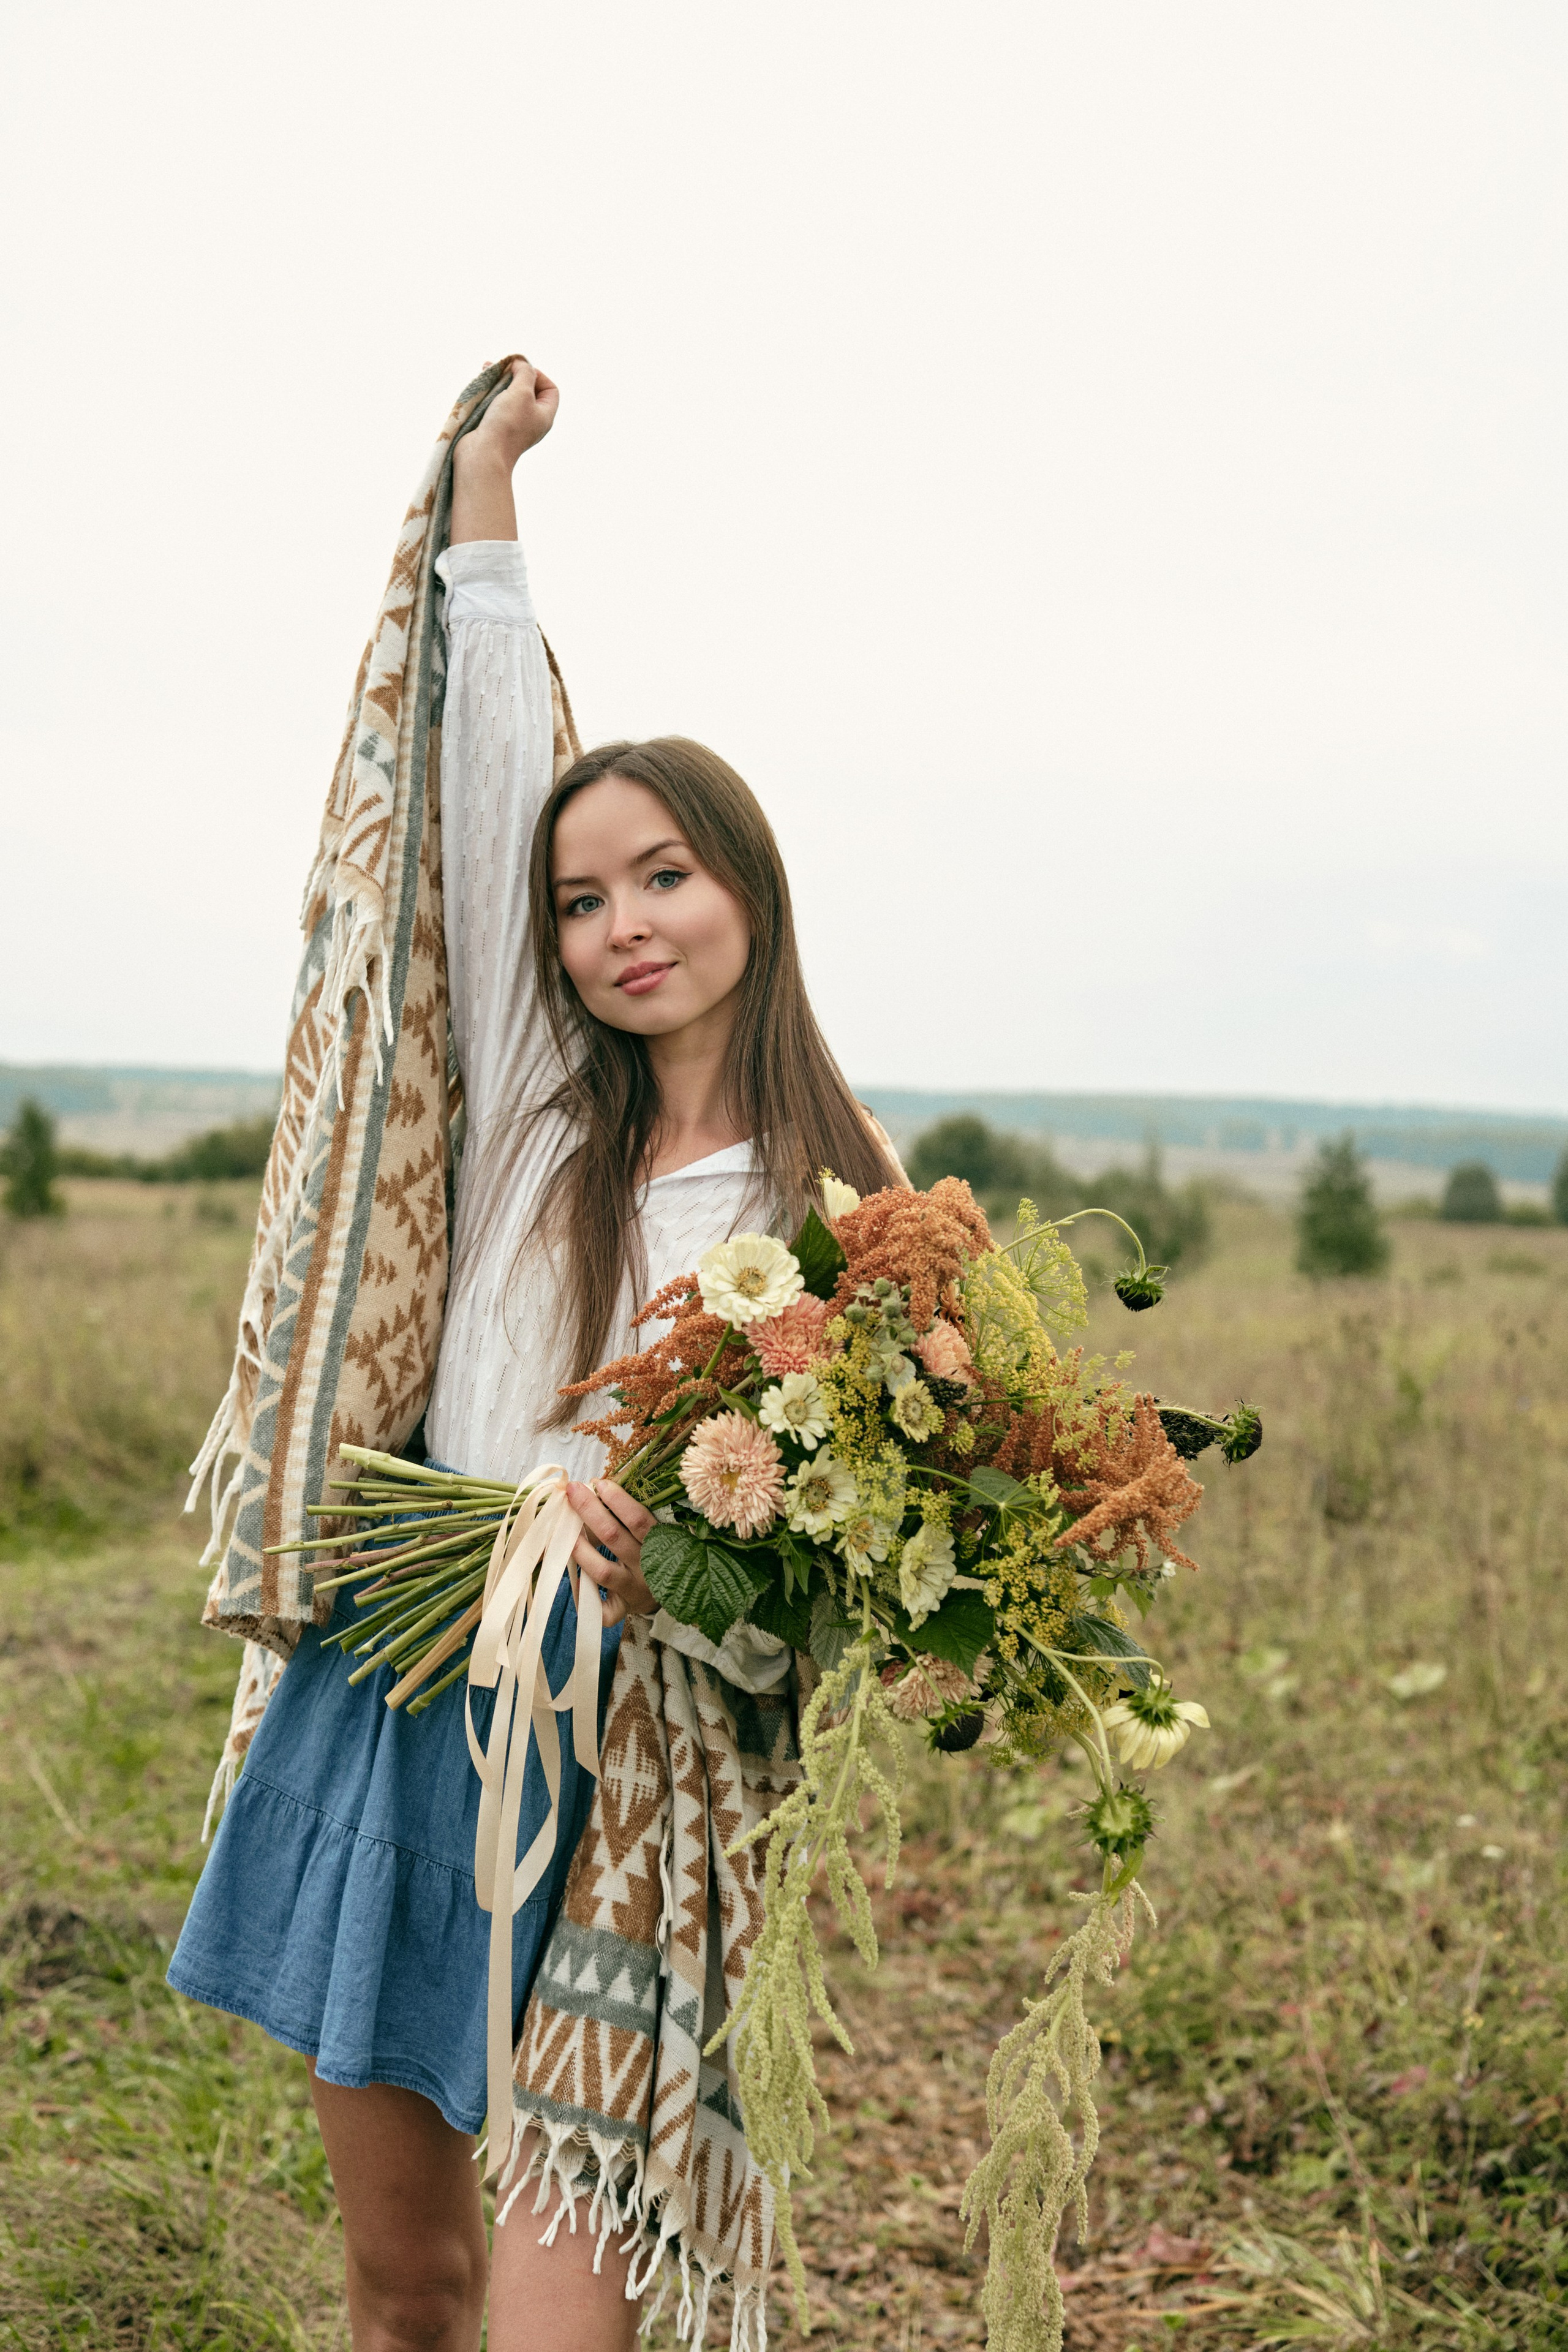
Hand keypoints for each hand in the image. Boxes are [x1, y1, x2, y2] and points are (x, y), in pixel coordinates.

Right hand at [458, 356, 558, 474]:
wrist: (483, 455)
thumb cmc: (507, 424)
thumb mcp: (522, 391)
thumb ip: (525, 373)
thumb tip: (520, 363)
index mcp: (544, 416)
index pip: (550, 389)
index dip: (538, 375)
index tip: (521, 371)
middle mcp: (531, 421)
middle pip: (528, 390)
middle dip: (515, 374)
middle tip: (501, 366)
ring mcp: (513, 425)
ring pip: (509, 396)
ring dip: (499, 381)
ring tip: (486, 368)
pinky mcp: (495, 427)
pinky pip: (496, 405)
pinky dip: (489, 392)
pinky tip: (480, 384)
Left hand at [566, 1478, 655, 1628]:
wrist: (679, 1593)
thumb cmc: (656, 1551)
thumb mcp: (655, 1531)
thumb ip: (631, 1514)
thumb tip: (596, 1486)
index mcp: (660, 1542)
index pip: (638, 1519)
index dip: (617, 1499)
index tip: (597, 1483)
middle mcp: (647, 1566)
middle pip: (614, 1537)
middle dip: (590, 1511)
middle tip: (573, 1491)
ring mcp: (635, 1589)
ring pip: (603, 1571)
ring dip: (581, 1549)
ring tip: (565, 1531)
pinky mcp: (624, 1609)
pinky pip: (603, 1610)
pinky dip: (586, 1597)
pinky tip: (576, 1583)